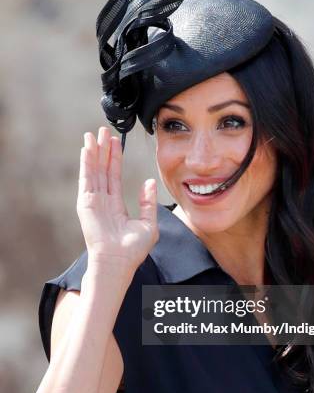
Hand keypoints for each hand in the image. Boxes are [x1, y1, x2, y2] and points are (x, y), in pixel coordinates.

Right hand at [77, 127, 158, 273]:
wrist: (119, 262)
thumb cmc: (133, 250)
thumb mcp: (148, 224)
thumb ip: (148, 202)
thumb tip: (149, 182)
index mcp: (116, 205)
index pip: (114, 176)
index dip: (115, 158)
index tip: (116, 141)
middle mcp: (102, 201)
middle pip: (102, 169)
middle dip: (103, 149)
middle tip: (103, 130)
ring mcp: (93, 201)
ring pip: (93, 170)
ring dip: (93, 152)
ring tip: (93, 134)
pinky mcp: (85, 203)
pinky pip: (86, 179)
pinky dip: (86, 163)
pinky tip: (87, 149)